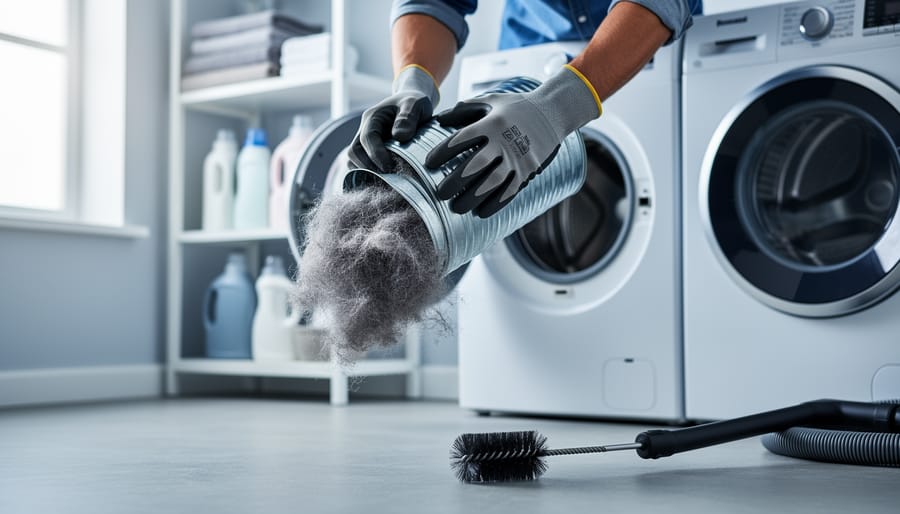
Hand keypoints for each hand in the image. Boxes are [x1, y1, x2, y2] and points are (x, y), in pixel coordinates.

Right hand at [348, 65, 439, 171]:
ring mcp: (364, 141)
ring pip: (353, 160)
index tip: (390, 167)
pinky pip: (360, 166)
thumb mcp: (415, 104)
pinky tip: (385, 180)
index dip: (376, 154)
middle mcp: (364, 130)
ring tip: (387, 180)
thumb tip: (399, 136)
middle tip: (389, 177)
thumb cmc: (414, 104)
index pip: (367, 138)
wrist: (412, 105)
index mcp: (372, 117)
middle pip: (354, 152)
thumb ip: (408, 117)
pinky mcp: (369, 151)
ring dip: (367, 172)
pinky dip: (369, 175)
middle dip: (369, 166)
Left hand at [427, 66, 601, 217]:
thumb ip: (463, 109)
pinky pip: (510, 192)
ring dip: (472, 198)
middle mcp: (503, 142)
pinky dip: (495, 204)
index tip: (429, 164)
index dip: (443, 153)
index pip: (461, 140)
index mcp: (491, 124)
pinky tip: (480, 212)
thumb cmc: (515, 106)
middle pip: (474, 166)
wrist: (552, 113)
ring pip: (491, 183)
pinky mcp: (527, 171)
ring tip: (456, 208)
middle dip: (454, 182)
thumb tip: (438, 120)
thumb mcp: (490, 100)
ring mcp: (517, 159)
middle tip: (439, 193)